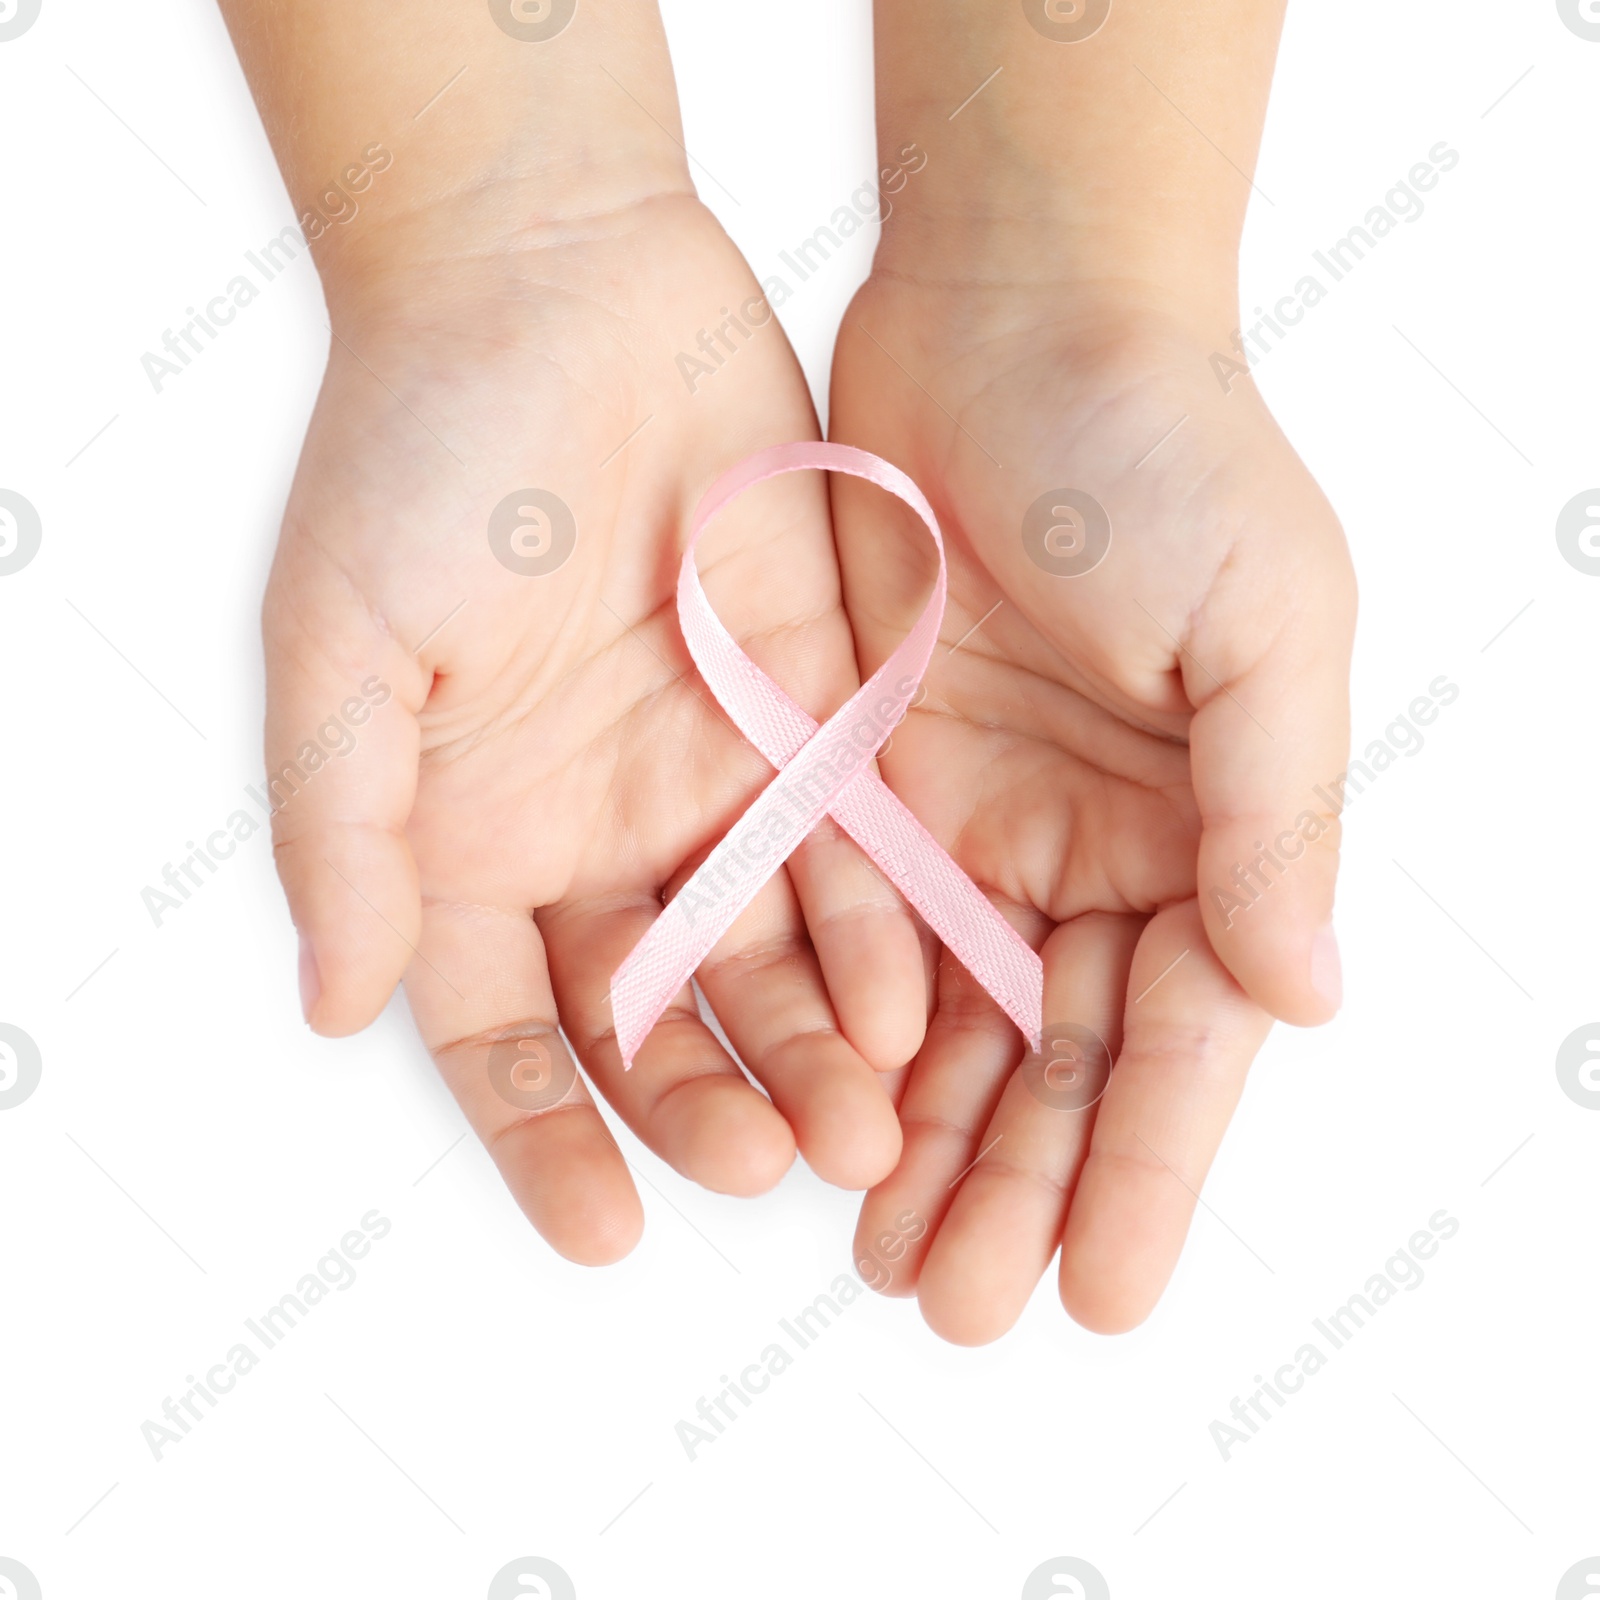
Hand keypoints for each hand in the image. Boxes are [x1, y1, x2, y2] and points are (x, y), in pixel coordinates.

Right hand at [266, 192, 928, 1262]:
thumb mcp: (344, 647)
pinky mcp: (812, 720)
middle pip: (652, 1017)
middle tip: (768, 1169)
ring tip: (864, 1128)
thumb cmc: (419, 452)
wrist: (560, 290)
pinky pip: (853, 852)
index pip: (506, 1035)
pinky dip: (878, 931)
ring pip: (767, 957)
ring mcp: (708, 784)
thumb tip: (332, 999)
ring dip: (812, 1047)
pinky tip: (914, 1006)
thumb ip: (348, 826)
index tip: (600, 1233)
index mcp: (468, 842)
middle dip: (705, 1102)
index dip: (544, 1136)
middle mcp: (592, 836)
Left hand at [830, 276, 1354, 1339]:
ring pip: (954, 1022)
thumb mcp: (1262, 628)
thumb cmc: (1161, 449)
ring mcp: (976, 821)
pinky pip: (854, 933)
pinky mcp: (868, 777)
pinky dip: (844, 1032)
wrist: (1012, 316)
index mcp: (1208, 830)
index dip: (1147, 1169)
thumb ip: (1275, 819)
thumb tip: (1309, 997)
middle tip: (963, 1305)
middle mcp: (1095, 846)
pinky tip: (821, 1119)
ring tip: (887, 1256)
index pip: (1182, 1038)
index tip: (1104, 1290)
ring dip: (926, 1143)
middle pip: (1058, 1056)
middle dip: (1018, 1184)